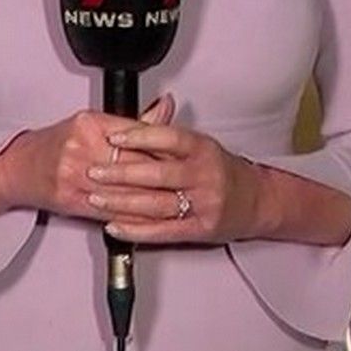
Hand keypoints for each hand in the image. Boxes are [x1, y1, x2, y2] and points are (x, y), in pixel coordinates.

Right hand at [0, 95, 173, 220]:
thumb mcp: (89, 124)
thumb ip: (131, 122)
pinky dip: (135, 216)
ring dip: (154, 199)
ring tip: (180, 202)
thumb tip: (166, 109)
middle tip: (191, 182)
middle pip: (133, 163)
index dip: (163, 147)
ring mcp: (75, 176)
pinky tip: (153, 219)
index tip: (185, 155)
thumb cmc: (52, 145)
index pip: (135, 134)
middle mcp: (80, 148)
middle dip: (164, 176)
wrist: (17, 171)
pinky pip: (111, 210)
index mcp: (88, 124)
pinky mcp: (72, 200)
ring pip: (125, 190)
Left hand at [84, 108, 266, 244]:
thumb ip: (167, 136)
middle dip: (121, 173)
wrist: (256, 201)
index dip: (139, 136)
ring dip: (121, 203)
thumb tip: (137, 119)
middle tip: (94, 171)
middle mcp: (205, 175)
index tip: (113, 137)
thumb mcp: (201, 146)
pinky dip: (135, 230)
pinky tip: (115, 226)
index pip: (169, 138)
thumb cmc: (223, 171)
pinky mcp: (199, 229)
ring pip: (156, 204)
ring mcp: (203, 204)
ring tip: (96, 198)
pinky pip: (162, 231)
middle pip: (158, 174)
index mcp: (203, 149)